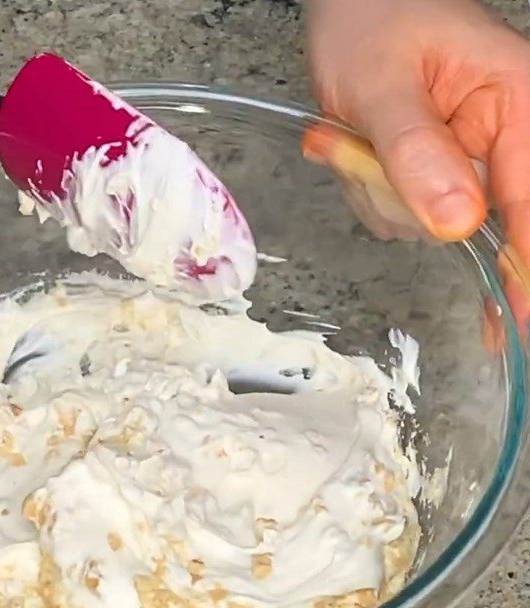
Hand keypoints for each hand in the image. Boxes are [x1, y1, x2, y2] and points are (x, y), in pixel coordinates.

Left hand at [305, 0, 529, 274]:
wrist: (347, 6)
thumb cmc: (371, 21)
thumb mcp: (383, 86)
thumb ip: (417, 153)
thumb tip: (459, 226)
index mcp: (517, 105)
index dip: (524, 269)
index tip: (517, 323)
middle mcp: (503, 136)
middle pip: (469, 221)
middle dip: (405, 199)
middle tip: (365, 149)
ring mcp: (465, 158)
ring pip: (422, 221)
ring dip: (379, 192)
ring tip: (355, 136)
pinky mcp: (433, 172)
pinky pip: (399, 211)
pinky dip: (369, 189)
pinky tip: (357, 149)